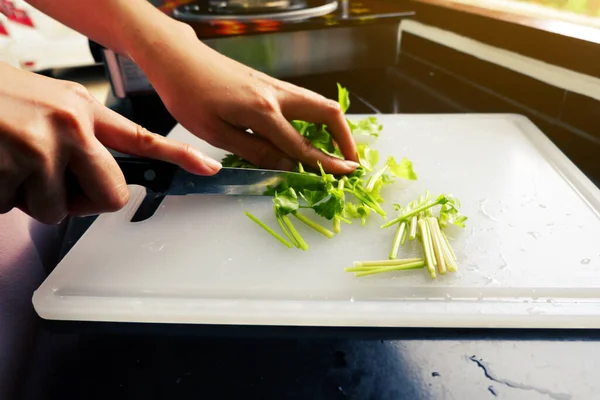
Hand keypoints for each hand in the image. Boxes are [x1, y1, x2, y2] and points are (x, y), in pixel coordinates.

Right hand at [0, 62, 218, 223]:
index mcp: (80, 108)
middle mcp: (70, 124)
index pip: (141, 137)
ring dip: (27, 197)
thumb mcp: (41, 104)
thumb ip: (76, 136)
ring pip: (54, 209)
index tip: (208, 167)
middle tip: (49, 182)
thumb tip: (98, 176)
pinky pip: (16, 209)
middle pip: (110, 195)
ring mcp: (41, 146)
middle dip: (81, 200)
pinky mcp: (11, 166)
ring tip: (4, 160)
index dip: (179, 155)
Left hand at [131, 25, 358, 174]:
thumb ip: (254, 151)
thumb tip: (286, 166)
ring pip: (319, 103)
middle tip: (350, 160)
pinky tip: (312, 132)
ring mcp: (275, 86)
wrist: (178, 59)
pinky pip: (305, 101)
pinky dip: (318, 118)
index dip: (325, 163)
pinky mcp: (270, 83)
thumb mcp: (215, 132)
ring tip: (337, 149)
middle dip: (345, 138)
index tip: (345, 175)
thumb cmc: (189, 96)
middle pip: (326, 113)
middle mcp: (276, 95)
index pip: (301, 144)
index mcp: (261, 111)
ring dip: (334, 127)